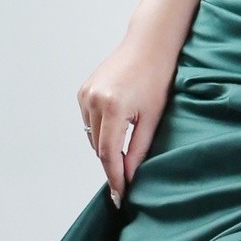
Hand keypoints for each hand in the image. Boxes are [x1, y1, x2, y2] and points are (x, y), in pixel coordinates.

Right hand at [77, 40, 176, 207]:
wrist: (149, 44)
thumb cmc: (157, 77)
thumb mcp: (153, 117)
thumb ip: (139, 149)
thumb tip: (128, 177)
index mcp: (113, 106)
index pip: (108, 154)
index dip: (114, 177)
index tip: (119, 196)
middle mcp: (94, 100)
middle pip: (98, 147)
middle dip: (111, 164)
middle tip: (125, 179)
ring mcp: (85, 94)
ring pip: (92, 136)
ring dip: (105, 147)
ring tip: (125, 145)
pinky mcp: (83, 91)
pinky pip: (89, 121)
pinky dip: (100, 129)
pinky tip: (117, 123)